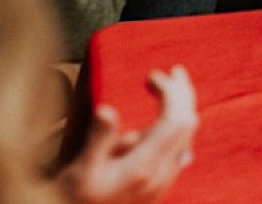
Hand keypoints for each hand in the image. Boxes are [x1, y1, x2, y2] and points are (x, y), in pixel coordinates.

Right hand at [58, 66, 199, 203]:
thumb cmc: (74, 199)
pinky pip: (179, 147)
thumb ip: (97, 140)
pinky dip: (177, 123)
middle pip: (187, 124)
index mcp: (144, 167)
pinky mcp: (159, 185)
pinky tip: (167, 114)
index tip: (152, 75)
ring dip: (182, 106)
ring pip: (186, 136)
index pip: (175, 120)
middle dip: (182, 93)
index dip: (170, 92)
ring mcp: (162, 181)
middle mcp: (160, 175)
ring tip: (171, 84)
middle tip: (173, 70)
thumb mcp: (80, 170)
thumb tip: (107, 110)